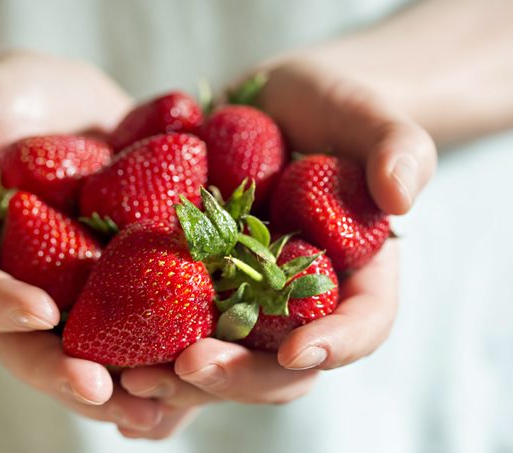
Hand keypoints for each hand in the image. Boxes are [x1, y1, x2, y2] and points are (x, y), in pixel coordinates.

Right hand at [0, 52, 190, 431]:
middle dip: (72, 375)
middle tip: (106, 393)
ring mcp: (83, 290)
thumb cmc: (1, 105)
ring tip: (165, 404)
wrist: (62, 107)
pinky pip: (151, 321)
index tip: (39, 312)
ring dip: (130, 384)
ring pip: (99, 352)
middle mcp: (30, 288)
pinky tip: (207, 367)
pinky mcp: (132, 278)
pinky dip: (174, 349)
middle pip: (40, 347)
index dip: (0, 307)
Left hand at [118, 54, 434, 435]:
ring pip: (219, 361)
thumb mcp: (370, 117)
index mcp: (352, 277)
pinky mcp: (194, 286)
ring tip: (133, 380)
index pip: (361, 324)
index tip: (302, 352)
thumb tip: (403, 195)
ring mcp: (241, 300)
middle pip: (277, 364)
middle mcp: (295, 304)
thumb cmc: (331, 111)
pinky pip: (171, 332)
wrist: (273, 107)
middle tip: (190, 368)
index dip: (337, 345)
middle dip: (236, 376)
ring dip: (178, 381)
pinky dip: (142, 356)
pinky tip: (109, 371)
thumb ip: (397, 147)